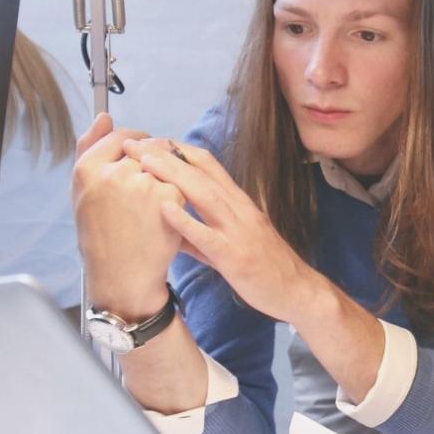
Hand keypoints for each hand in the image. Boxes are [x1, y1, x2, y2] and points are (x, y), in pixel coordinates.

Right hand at [72, 113, 184, 316]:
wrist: (122, 276)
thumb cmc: (102, 235)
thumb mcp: (85, 192)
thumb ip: (91, 149)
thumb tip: (104, 116)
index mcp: (86, 169)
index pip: (120, 137)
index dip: (137, 146)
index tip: (143, 158)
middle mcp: (112, 173)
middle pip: (146, 152)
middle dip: (153, 167)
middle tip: (146, 196)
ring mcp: (141, 183)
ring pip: (165, 167)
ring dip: (167, 181)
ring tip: (153, 208)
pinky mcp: (167, 196)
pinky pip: (180, 184)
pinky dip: (179, 198)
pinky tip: (166, 218)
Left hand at [122, 136, 323, 323]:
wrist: (298, 292)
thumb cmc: (265, 268)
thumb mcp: (232, 242)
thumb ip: (199, 234)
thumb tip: (170, 227)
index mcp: (239, 203)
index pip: (208, 165)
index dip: (178, 150)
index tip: (150, 142)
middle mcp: (240, 210)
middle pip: (201, 173)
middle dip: (166, 155)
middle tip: (135, 143)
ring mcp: (238, 232)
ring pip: (204, 196)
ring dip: (172, 176)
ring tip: (144, 163)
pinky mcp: (235, 257)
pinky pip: (208, 236)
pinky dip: (185, 221)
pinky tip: (164, 208)